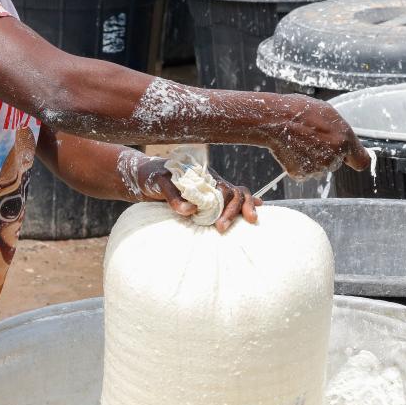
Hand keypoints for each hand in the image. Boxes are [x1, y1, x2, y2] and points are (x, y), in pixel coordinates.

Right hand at [133, 156, 260, 232]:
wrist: (145, 176)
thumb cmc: (177, 190)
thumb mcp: (201, 199)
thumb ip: (225, 202)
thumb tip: (261, 203)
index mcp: (214, 183)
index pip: (237, 191)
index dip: (248, 203)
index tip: (252, 220)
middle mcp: (203, 177)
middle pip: (226, 190)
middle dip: (230, 211)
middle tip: (224, 229)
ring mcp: (184, 176)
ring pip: (204, 188)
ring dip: (213, 207)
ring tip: (216, 225)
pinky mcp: (164, 178)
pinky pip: (174, 191)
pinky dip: (181, 203)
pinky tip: (187, 211)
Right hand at [261, 94, 370, 179]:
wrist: (276, 120)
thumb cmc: (300, 111)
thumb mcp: (328, 113)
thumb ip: (340, 131)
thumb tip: (342, 138)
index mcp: (345, 140)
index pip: (361, 161)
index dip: (354, 159)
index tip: (350, 157)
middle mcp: (334, 157)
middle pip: (336, 162)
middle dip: (328, 153)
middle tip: (312, 138)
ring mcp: (318, 168)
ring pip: (320, 167)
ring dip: (312, 158)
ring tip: (300, 141)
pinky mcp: (302, 174)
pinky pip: (305, 171)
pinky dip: (299, 163)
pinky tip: (293, 149)